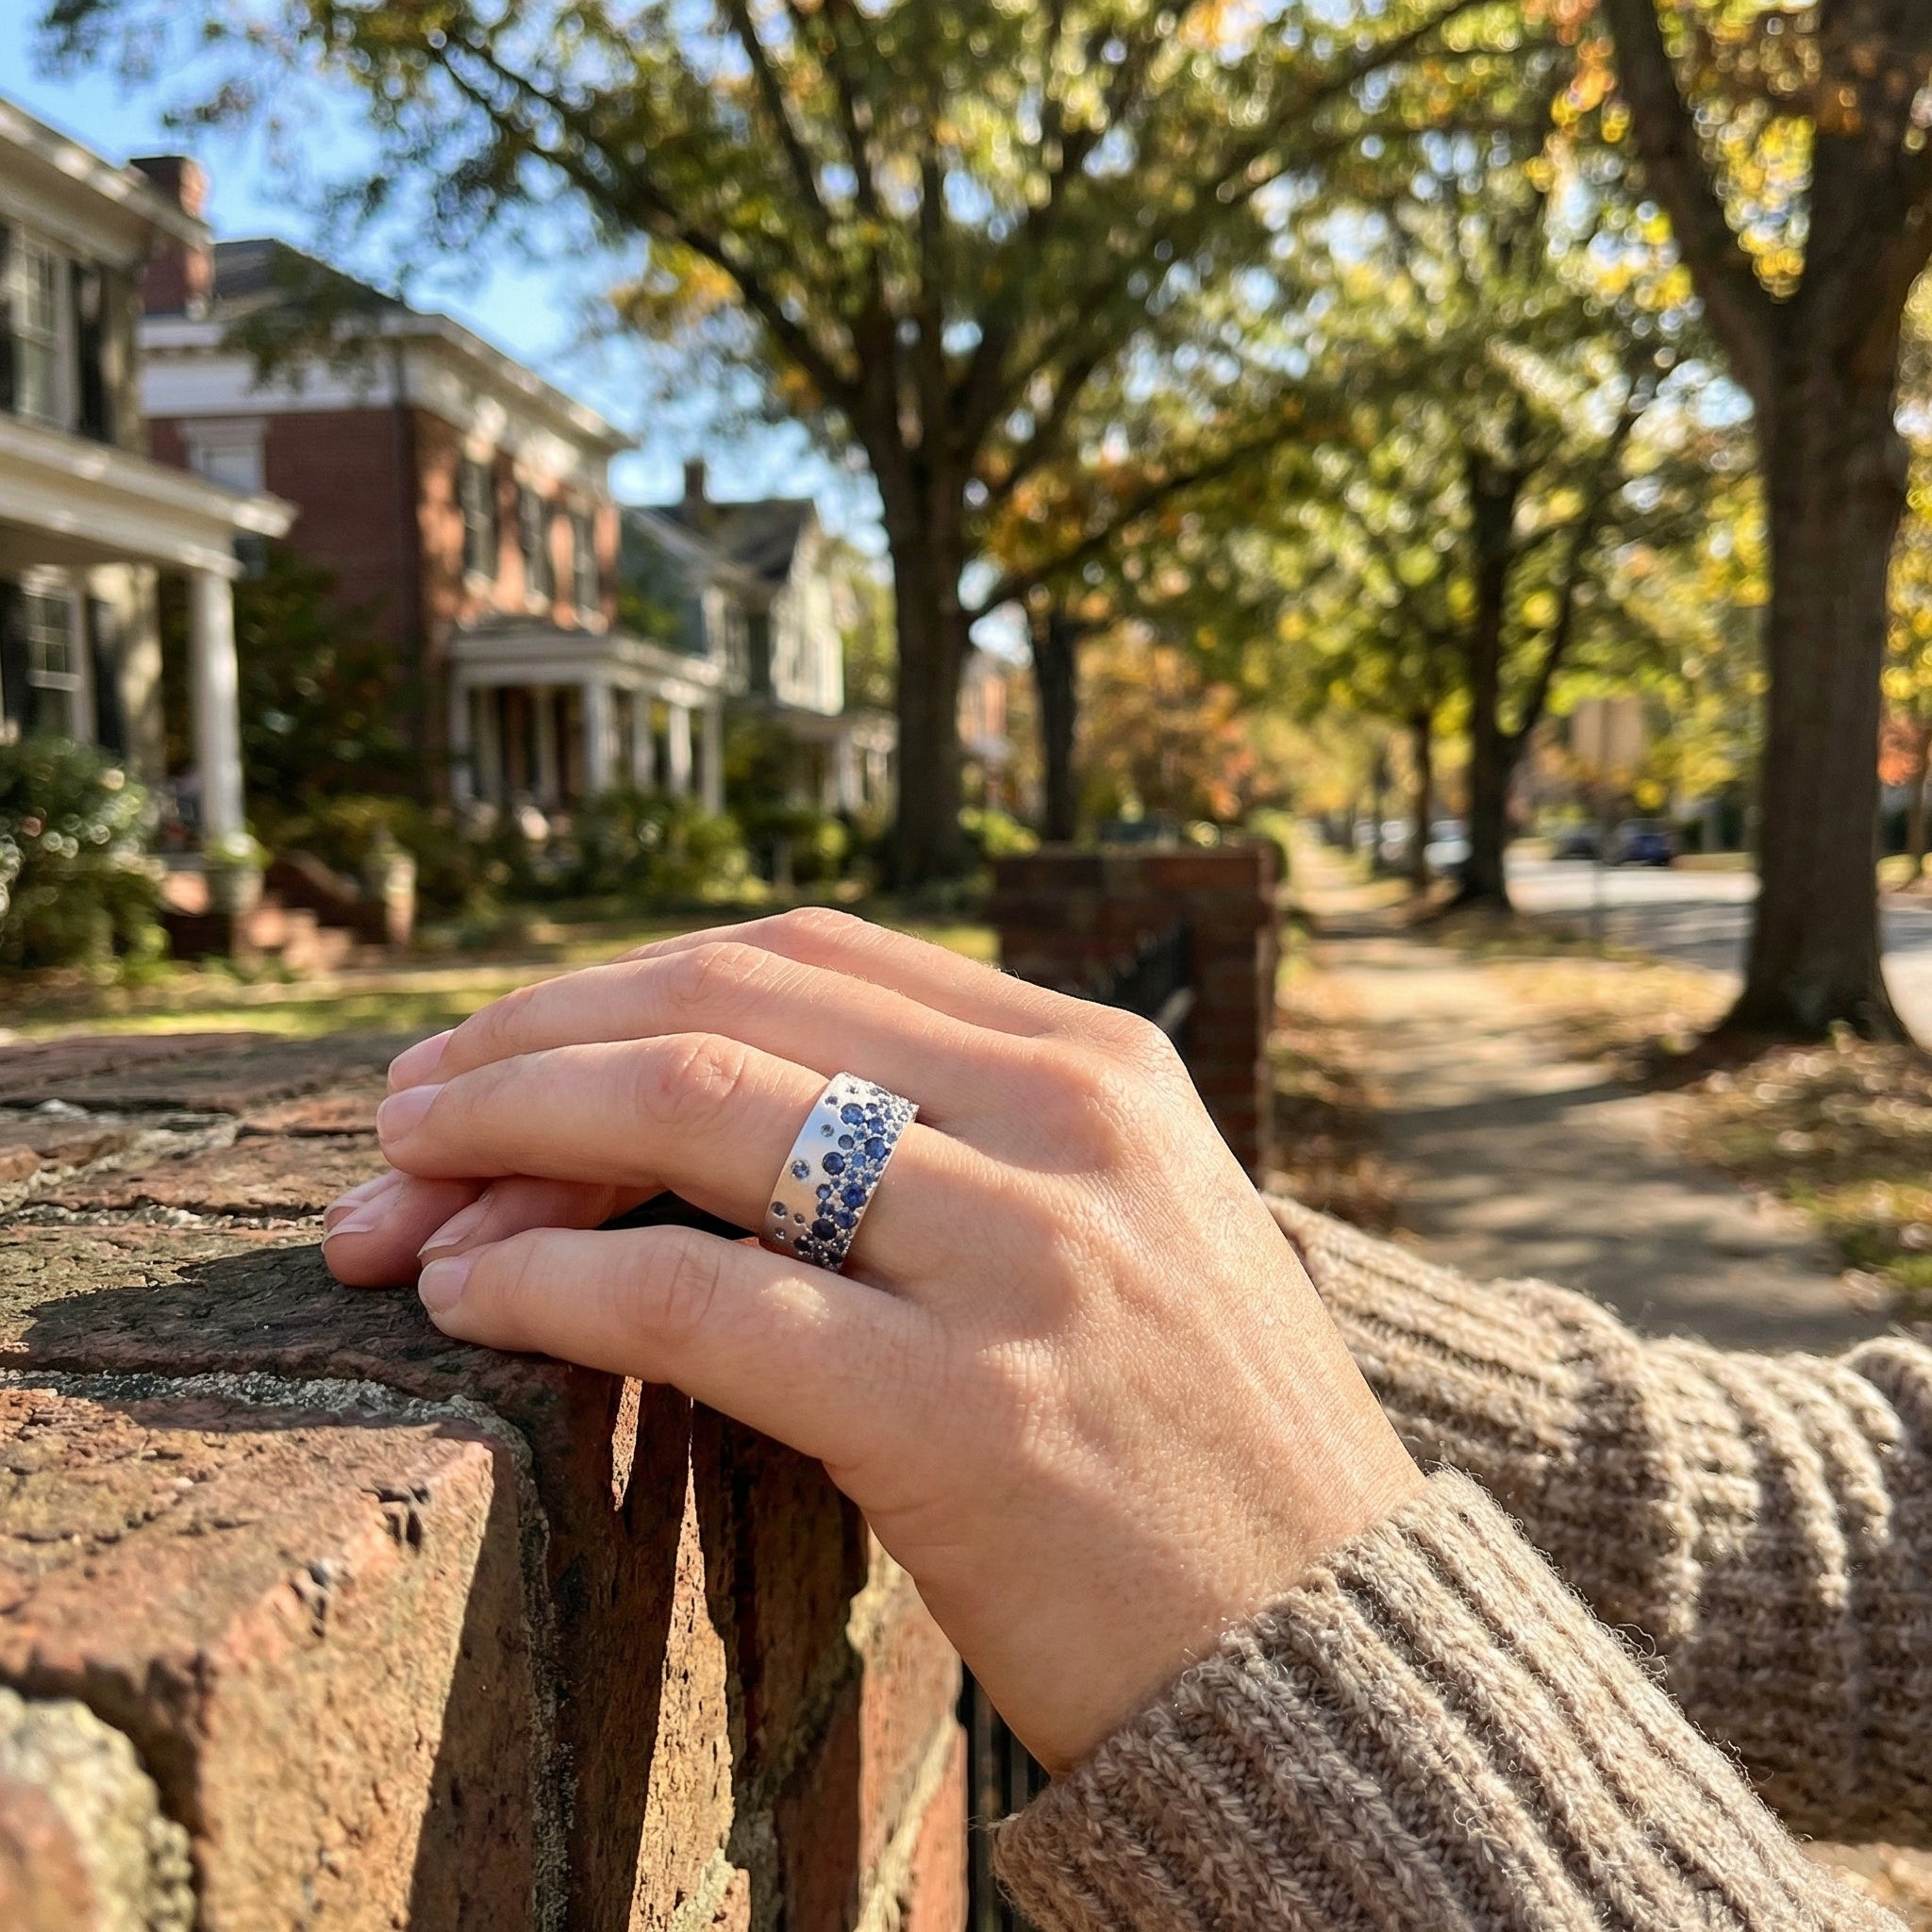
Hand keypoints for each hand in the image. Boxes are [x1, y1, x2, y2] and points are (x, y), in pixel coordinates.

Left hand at [329, 909, 1421, 1771]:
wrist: (1331, 1651)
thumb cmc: (1190, 1440)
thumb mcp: (1109, 1227)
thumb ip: (950, 1139)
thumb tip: (695, 1106)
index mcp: (1097, 1060)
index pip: (802, 954)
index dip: (617, 988)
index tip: (498, 1050)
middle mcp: (1069, 1122)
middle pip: (727, 1006)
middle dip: (527, 1048)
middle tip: (399, 1116)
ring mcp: (1027, 1260)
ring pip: (696, 1118)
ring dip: (504, 1142)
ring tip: (396, 1208)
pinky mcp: (970, 1419)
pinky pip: (703, 1304)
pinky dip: (554, 1287)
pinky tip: (475, 1306)